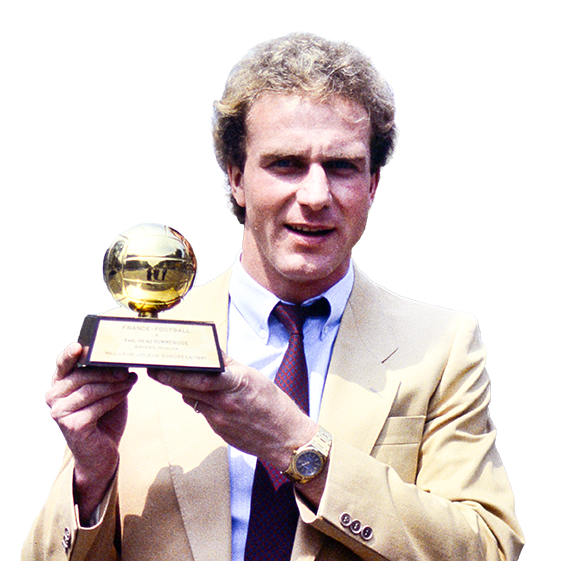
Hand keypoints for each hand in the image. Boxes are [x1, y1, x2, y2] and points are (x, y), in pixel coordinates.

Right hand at [46, 342, 136, 520]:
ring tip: (132, 380)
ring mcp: (60, 413)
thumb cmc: (103, 417)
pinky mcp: (72, 426)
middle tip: (127, 369)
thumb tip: (121, 358)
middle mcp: (54, 397)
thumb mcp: (105, 391)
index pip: (63, 365)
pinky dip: (116, 397)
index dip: (70, 354)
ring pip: (92, 390)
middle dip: (107, 371)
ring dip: (115, 384)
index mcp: (60, 384)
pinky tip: (127, 391)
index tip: (80, 346)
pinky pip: (98, 405)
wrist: (102, 452)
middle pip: (83, 376)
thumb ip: (106, 375)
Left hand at [148, 353, 317, 472]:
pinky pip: (201, 411)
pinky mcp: (218, 430)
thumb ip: (231, 366)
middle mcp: (225, 402)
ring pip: (192, 399)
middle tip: (154, 369)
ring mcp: (220, 418)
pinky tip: (194, 392)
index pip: (201, 374)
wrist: (286, 439)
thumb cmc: (274, 404)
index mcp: (237, 383)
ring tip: (167, 375)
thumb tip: (211, 352)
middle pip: (189, 387)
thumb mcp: (255, 377)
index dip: (180, 369)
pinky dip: (196, 400)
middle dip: (169, 377)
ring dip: (180, 387)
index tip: (166, 361)